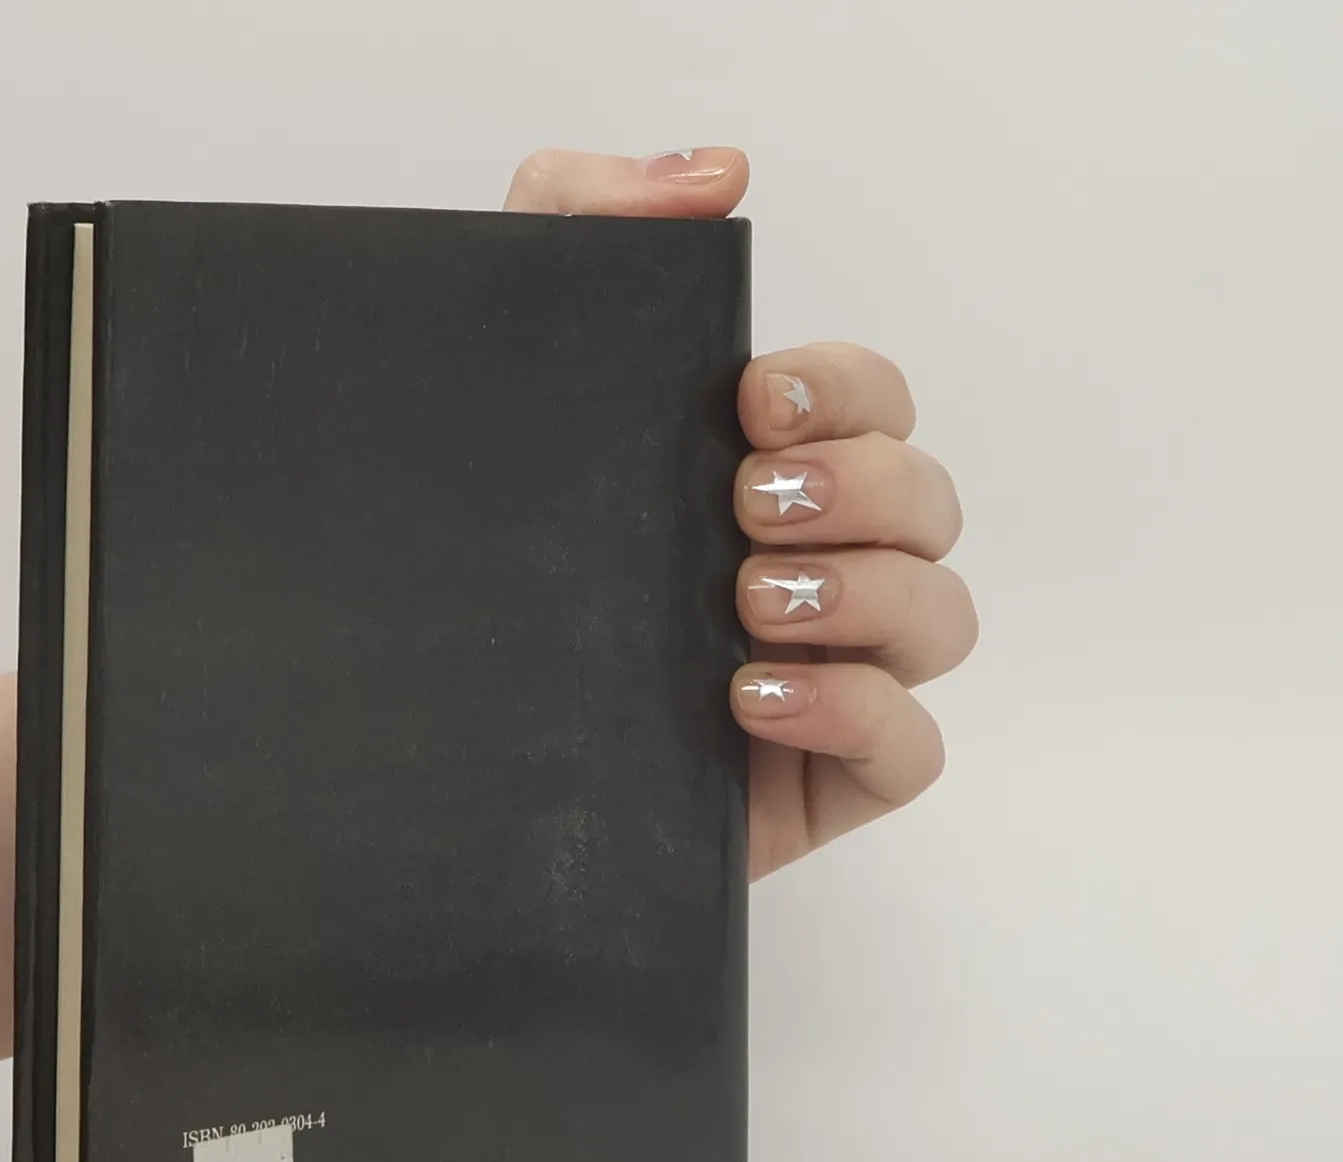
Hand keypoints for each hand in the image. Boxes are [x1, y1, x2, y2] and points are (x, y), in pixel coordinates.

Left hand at [504, 148, 975, 878]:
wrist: (424, 749)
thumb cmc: (487, 578)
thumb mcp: (504, 377)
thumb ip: (581, 226)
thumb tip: (717, 177)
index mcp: (760, 475)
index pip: (872, 402)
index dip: (844, 389)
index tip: (752, 400)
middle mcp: (811, 566)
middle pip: (928, 501)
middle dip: (861, 487)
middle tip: (746, 506)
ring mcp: (827, 674)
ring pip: (942, 616)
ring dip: (866, 594)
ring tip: (751, 601)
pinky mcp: (821, 779)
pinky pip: (913, 748)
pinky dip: (859, 712)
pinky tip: (752, 698)